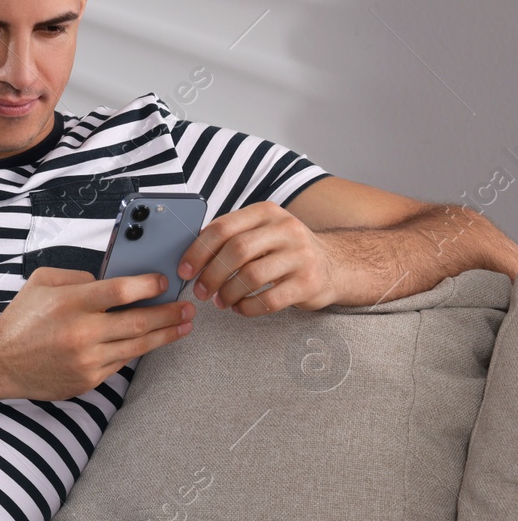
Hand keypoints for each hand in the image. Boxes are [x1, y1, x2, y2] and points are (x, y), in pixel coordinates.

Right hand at [0, 266, 195, 400]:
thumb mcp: (42, 282)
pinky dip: (136, 351)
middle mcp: (81, 332)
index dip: (148, 285)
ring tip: (183, 326)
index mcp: (70, 303)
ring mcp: (86, 359)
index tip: (163, 282)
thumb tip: (110, 280)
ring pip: (137, 347)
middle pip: (138, 321)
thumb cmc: (22, 319)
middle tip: (187, 307)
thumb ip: (78, 277)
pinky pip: (120, 363)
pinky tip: (148, 342)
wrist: (0, 361)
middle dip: (168, 313)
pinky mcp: (88, 379)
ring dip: (164, 335)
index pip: (121, 291)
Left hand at [177, 200, 335, 314]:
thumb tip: (190, 255)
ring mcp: (300, 256)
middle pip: (236, 250)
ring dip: (228, 293)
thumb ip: (232, 236)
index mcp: (266, 212)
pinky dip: (247, 308)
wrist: (336, 265)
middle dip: (211, 274)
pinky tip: (240, 308)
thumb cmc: (285, 250)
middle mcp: (286, 229)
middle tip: (201, 291)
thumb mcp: (262, 231)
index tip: (184, 270)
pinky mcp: (309, 283)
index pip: (223, 228)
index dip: (198, 251)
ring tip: (220, 301)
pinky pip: (268, 300)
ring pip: (251, 276)